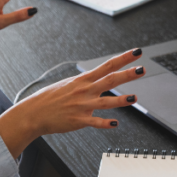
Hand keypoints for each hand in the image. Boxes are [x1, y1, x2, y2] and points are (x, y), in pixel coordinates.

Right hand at [0, 49, 145, 158]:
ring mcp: (82, 106)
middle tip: (142, 69)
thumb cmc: (49, 98)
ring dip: (121, 100)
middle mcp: (84, 91)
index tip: (136, 52)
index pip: (107, 65)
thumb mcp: (68, 84)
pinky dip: (106, 123)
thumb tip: (96, 80)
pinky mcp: (79, 120)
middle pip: (110, 80)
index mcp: (83, 80)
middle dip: (127, 74)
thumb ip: (85, 82)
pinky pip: (95, 122)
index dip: (123, 58)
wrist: (33, 113)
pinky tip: (116, 123)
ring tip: (135, 98)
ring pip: (106, 102)